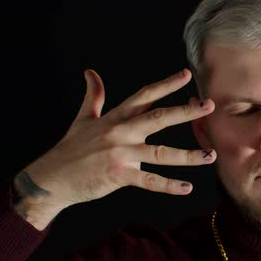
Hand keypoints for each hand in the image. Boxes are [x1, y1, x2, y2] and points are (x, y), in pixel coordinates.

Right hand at [16, 68, 215, 228]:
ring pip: (161, 153)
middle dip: (186, 112)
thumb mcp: (82, 118)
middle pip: (159, 118)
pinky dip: (168, 185)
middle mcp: (121, 132)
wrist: (51, 178)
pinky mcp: (118, 175)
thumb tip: (90, 73)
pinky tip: (186, 187)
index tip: (185, 75)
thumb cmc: (70, 148)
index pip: (144, 96)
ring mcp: (120, 154)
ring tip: (209, 155)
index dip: (166, 84)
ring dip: (188, 156)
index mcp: (116, 117)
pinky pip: (149, 181)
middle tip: (209, 106)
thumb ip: (93, 96)